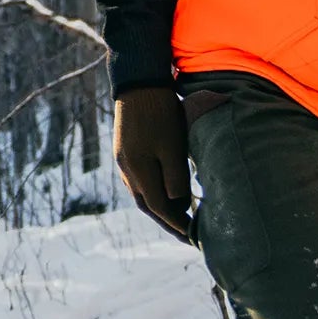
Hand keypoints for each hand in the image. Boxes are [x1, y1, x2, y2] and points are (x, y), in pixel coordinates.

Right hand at [114, 86, 194, 241]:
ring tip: (179, 216)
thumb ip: (175, 178)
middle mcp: (127, 171)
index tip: (193, 235)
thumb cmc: (161, 114)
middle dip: (167, 221)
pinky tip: (165, 191)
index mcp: (138, 172)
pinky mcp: (125, 150)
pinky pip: (139, 180)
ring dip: (159, 208)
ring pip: (141, 193)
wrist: (139, 82)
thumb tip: (177, 205)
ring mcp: (124, 161)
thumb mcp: (173, 146)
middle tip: (186, 235)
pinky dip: (153, 191)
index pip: (158, 208)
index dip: (176, 224)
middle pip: (147, 205)